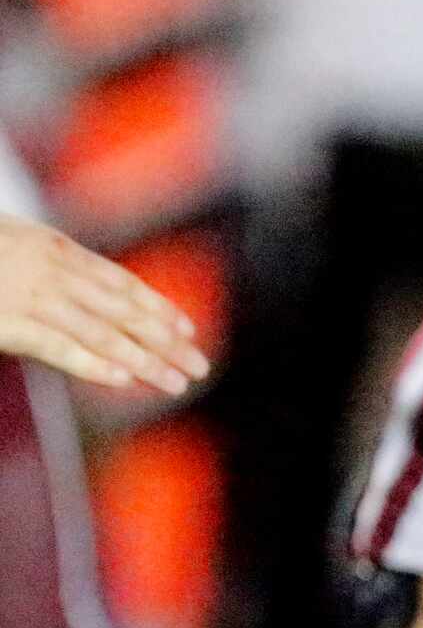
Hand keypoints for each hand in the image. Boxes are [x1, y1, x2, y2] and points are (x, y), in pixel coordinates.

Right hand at [0, 217, 208, 393]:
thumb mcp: (18, 245)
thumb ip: (51, 266)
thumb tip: (81, 291)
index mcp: (59, 250)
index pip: (122, 283)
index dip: (157, 307)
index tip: (187, 330)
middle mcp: (55, 272)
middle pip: (123, 310)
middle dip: (164, 340)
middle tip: (198, 366)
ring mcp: (32, 297)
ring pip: (101, 332)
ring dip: (143, 359)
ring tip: (174, 382)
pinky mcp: (8, 322)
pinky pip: (58, 345)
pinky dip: (92, 362)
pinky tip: (124, 379)